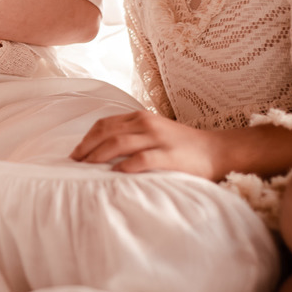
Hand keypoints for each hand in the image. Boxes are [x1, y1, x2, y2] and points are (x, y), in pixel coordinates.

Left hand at [70, 110, 225, 179]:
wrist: (216, 151)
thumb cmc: (181, 146)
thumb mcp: (153, 132)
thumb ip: (132, 136)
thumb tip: (101, 151)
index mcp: (140, 117)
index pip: (105, 124)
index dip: (87, 138)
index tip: (75, 153)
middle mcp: (146, 124)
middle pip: (107, 133)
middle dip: (87, 148)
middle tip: (75, 164)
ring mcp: (158, 138)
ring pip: (119, 143)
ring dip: (98, 156)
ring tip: (87, 169)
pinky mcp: (169, 155)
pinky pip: (142, 159)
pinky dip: (125, 165)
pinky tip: (114, 173)